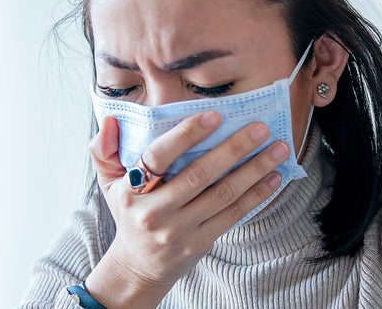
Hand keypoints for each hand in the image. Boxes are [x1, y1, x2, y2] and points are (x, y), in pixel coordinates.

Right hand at [85, 111, 287, 307]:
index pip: (159, 157)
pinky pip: (233, 215)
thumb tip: (111, 120)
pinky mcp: (200, 243)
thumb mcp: (108, 183)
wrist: (138, 267)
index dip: (187, 135)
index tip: (214, 116)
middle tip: (260, 127)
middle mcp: (155, 212)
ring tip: (278, 149)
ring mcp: (180, 230)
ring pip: (223, 194)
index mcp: (132, 190)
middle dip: (234, 148)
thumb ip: (104, 150)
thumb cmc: (129, 214)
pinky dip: (256, 195)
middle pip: (200, 175)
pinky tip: (273, 177)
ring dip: (255, 170)